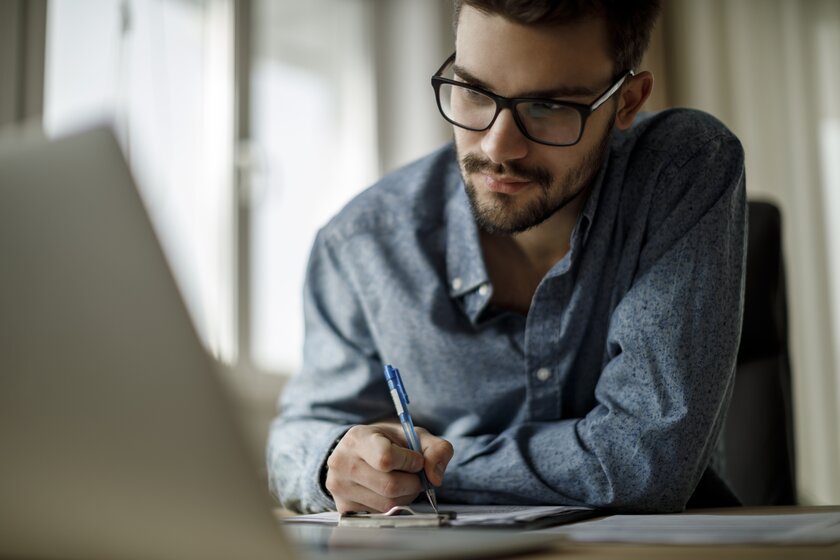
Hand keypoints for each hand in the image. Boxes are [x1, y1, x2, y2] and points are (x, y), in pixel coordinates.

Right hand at [325, 422, 453, 512]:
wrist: (358, 452)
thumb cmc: (387, 442)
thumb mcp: (413, 435)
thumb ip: (436, 449)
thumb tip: (436, 478)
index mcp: (357, 438)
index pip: (385, 458)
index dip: (410, 462)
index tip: (416, 459)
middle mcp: (342, 462)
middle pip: (390, 486)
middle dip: (412, 483)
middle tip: (414, 474)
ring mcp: (339, 486)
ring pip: (387, 504)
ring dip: (405, 496)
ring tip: (402, 482)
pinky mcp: (343, 506)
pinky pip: (379, 515)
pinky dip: (392, 506)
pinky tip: (388, 492)